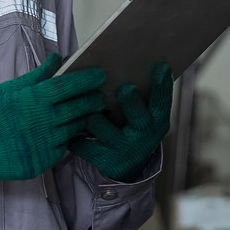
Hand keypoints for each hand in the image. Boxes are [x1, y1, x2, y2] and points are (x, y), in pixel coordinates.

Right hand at [0, 53, 106, 183]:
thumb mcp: (9, 89)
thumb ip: (37, 76)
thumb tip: (58, 58)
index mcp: (33, 100)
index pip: (69, 86)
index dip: (87, 79)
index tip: (101, 74)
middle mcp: (42, 122)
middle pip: (78, 109)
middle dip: (93, 100)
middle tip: (101, 96)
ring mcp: (42, 145)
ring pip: (73, 130)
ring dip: (84, 120)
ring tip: (89, 112)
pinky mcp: (40, 163)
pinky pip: (61, 149)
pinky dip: (67, 139)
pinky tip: (69, 132)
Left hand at [69, 62, 173, 182]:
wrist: (130, 167)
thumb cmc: (135, 128)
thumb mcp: (147, 115)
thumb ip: (145, 95)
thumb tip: (140, 62)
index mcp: (157, 122)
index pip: (162, 102)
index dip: (163, 86)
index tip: (161, 67)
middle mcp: (144, 137)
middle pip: (139, 118)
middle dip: (131, 102)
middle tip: (125, 88)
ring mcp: (124, 149)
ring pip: (103, 129)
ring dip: (91, 115)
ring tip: (81, 103)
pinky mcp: (106, 161)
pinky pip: (85, 146)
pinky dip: (75, 136)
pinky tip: (67, 126)